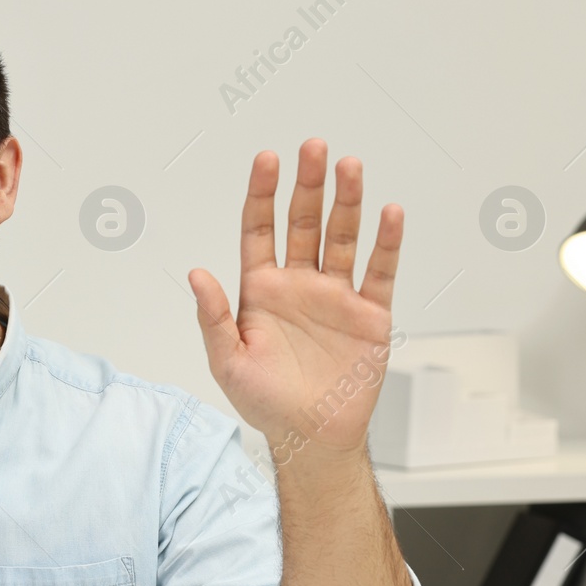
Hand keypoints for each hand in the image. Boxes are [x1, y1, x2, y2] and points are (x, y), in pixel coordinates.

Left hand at [188, 138, 401, 459]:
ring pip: (341, 238)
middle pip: (304, 222)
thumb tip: (196, 275)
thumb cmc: (265, 403)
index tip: (267, 159)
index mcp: (261, 290)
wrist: (311, 437)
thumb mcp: (227, 362)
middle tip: (313, 147)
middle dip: (307, 185)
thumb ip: (214, 317)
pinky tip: (389, 214)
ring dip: (346, 202)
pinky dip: (386, 243)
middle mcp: (298, 285)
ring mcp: (335, 296)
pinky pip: (379, 272)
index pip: (260, 229)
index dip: (262, 194)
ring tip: (349, 167)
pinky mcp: (369, 314)